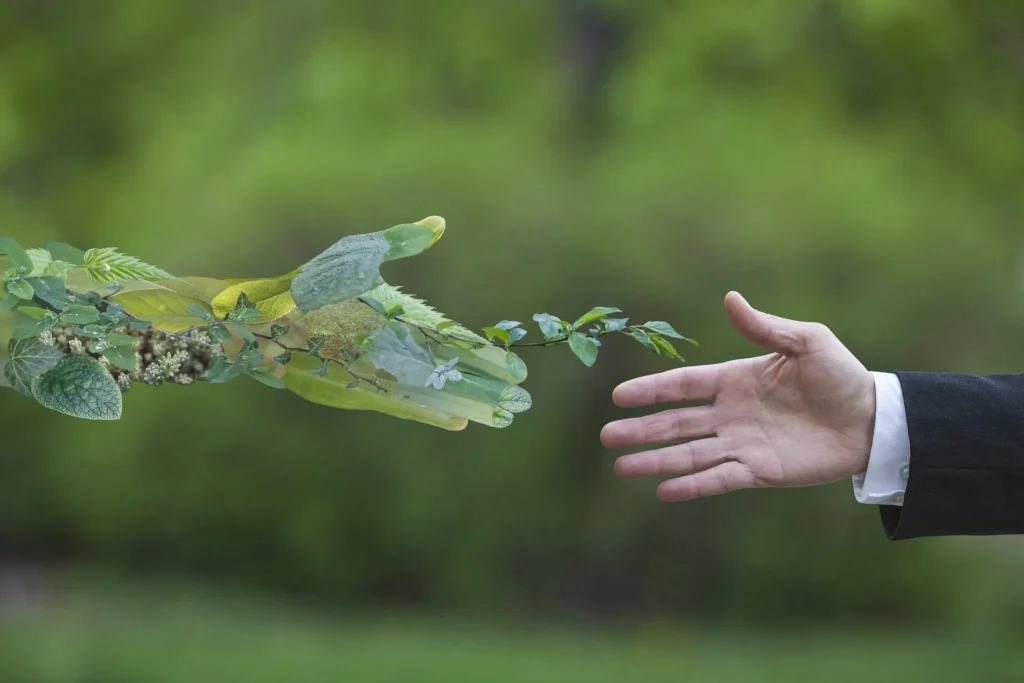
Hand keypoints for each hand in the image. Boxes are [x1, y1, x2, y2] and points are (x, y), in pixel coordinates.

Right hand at [601, 292, 875, 501]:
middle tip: (607, 436)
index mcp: (735, 380)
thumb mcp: (806, 341)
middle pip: (676, 423)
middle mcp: (731, 414)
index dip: (651, 390)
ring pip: (689, 454)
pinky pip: (719, 478)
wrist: (872, 419)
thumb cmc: (840, 375)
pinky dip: (692, 485)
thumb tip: (730, 298)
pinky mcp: (759, 471)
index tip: (619, 396)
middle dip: (641, 430)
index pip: (683, 385)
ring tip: (622, 468)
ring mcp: (742, 444)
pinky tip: (664, 491)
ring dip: (656, 461)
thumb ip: (764, 327)